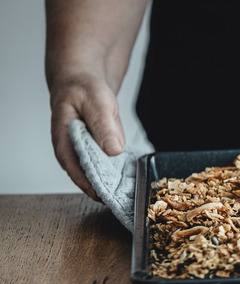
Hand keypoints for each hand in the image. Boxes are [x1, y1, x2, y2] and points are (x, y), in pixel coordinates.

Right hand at [49, 72, 124, 200]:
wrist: (84, 82)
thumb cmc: (84, 89)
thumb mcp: (96, 101)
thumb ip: (103, 125)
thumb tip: (113, 149)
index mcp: (64, 138)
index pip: (72, 165)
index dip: (86, 182)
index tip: (100, 194)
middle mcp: (72, 148)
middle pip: (85, 173)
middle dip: (102, 188)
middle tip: (119, 200)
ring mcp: (86, 150)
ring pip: (98, 171)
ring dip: (111, 183)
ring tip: (128, 196)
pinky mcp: (98, 149)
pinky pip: (108, 163)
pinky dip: (118, 171)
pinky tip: (131, 178)